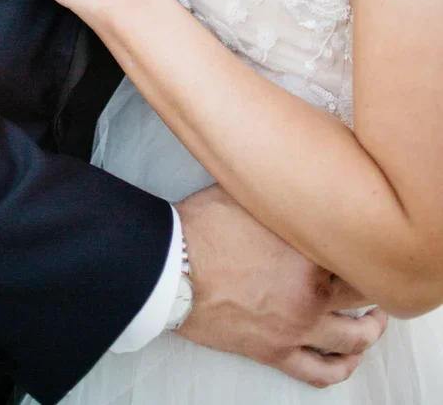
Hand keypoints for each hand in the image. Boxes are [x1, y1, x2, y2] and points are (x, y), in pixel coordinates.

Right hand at [176, 186, 388, 389]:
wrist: (172, 268)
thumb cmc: (203, 227)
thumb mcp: (248, 193)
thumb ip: (280, 194)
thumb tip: (290, 174)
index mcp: (311, 249)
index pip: (357, 249)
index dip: (362, 242)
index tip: (361, 235)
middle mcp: (313, 291)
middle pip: (362, 292)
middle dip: (371, 282)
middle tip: (373, 274)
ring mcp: (298, 326)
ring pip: (354, 337)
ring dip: (370, 329)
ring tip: (375, 320)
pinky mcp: (276, 351)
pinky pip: (320, 372)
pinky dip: (341, 367)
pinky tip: (347, 358)